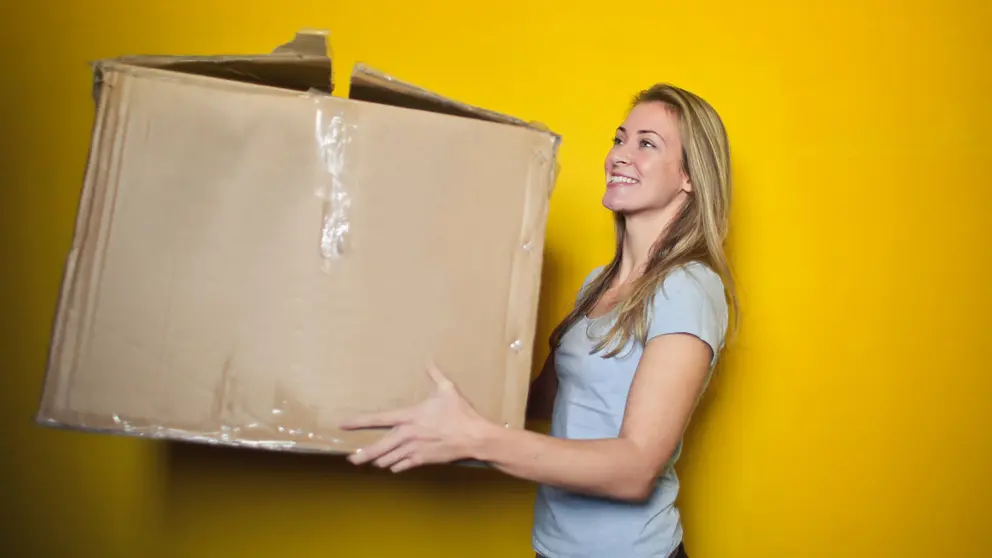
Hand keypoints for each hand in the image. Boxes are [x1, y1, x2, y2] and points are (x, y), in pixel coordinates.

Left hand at [339, 363, 493, 472]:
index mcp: (409, 416)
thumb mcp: (447, 389)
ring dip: (379, 461)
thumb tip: (429, 360)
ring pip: (388, 459)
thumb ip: (435, 375)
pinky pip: (403, 466)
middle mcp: (408, 434)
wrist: (473, 437)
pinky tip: (392, 467)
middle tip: (351, 459)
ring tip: (371, 462)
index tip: (344, 425)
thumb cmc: (460, 413)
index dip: (358, 422)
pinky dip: (396, 466)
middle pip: (378, 447)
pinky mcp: (423, 460)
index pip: (378, 419)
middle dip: (363, 454)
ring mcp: (414, 449)